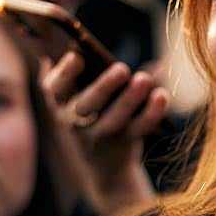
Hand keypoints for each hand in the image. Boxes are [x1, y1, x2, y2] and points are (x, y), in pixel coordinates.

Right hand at [43, 52, 168, 215]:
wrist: (105, 162)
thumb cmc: (95, 110)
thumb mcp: (87, 91)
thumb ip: (99, 68)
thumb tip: (134, 53)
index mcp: (62, 102)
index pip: (54, 88)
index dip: (64, 72)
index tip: (77, 56)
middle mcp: (76, 121)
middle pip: (87, 104)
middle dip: (104, 86)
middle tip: (122, 68)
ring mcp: (101, 134)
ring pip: (114, 119)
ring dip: (130, 99)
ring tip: (144, 79)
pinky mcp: (124, 142)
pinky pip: (139, 128)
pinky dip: (152, 112)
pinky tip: (161, 96)